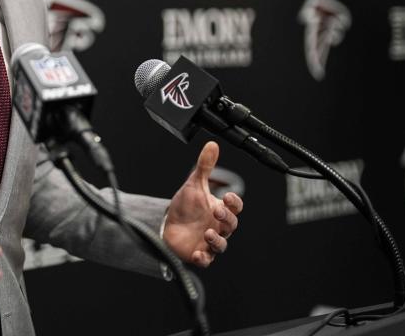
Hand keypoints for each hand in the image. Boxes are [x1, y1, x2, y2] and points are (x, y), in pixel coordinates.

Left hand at [162, 141, 242, 266]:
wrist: (169, 224)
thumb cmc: (186, 206)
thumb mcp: (194, 184)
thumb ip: (205, 166)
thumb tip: (212, 144)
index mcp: (220, 209)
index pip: (235, 207)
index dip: (234, 202)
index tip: (226, 195)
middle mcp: (218, 226)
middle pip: (231, 225)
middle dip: (227, 219)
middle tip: (217, 211)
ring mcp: (209, 241)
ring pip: (221, 245)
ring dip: (217, 240)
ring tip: (207, 233)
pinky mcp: (198, 253)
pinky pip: (206, 260)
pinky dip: (203, 258)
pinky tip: (197, 253)